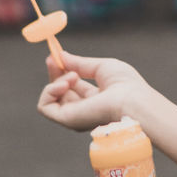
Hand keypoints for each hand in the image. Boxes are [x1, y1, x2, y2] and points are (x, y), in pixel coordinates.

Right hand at [37, 50, 152, 131]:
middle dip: (54, 73)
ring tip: (73, 75)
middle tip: (52, 58)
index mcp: (95, 99)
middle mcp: (84, 110)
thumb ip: (80, 63)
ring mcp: (75, 117)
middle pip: (60, 91)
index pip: (72, 85)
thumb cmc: (125, 84)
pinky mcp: (67, 120)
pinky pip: (44, 107)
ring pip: (50, 98)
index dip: (63, 70)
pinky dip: (49, 91)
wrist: (132, 101)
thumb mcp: (101, 67)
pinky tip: (64, 83)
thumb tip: (61, 56)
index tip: (56, 55)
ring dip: (56, 80)